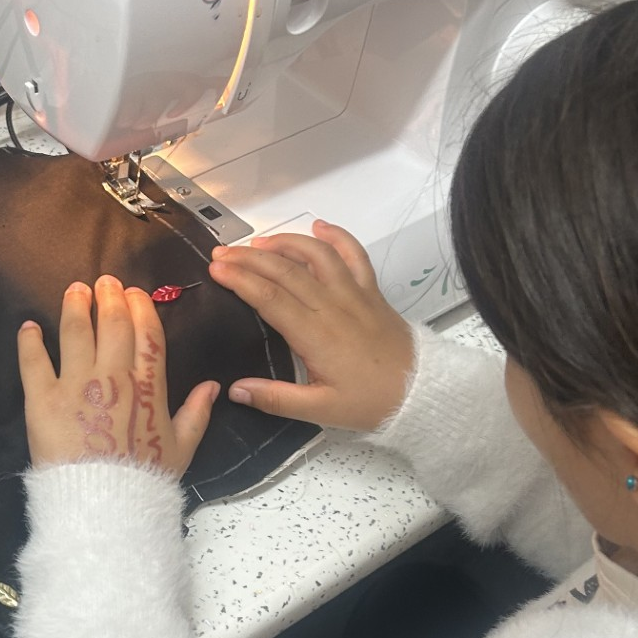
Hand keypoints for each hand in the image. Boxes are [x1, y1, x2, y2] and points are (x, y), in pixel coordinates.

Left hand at [18, 275, 218, 473]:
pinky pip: (33, 360)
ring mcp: (75, 384)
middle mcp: (113, 376)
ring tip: (74, 291)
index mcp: (149, 386)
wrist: (104, 505)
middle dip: (108, 297)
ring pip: (74, 331)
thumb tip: (213, 385)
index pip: (147, 333)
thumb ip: (197, 413)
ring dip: (74, 306)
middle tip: (103, 283)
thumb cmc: (144, 479)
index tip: (135, 294)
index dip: (141, 308)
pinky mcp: (42, 398)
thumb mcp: (181, 448)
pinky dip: (30, 340)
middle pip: (112, 323)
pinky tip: (29, 326)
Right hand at [208, 221, 413, 430]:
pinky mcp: (371, 291)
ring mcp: (353, 294)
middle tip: (222, 253)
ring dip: (285, 242)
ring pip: (316, 255)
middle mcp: (332, 306)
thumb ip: (276, 399)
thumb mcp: (321, 410)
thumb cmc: (371, 402)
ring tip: (258, 242)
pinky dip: (337, 236)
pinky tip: (319, 226)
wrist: (420, 391)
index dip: (240, 279)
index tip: (216, 269)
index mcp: (315, 334)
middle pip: (285, 270)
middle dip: (249, 257)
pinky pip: (353, 254)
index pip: (269, 297)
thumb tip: (236, 390)